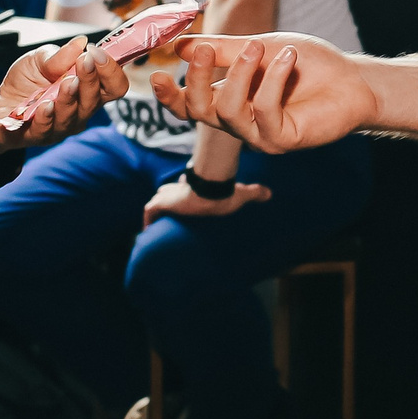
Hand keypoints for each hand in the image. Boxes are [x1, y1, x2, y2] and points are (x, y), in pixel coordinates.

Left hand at [0, 37, 129, 171]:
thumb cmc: (25, 83)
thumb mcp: (39, 60)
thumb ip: (59, 55)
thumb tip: (79, 43)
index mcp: (86, 90)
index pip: (113, 85)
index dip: (111, 69)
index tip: (96, 51)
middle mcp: (79, 112)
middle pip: (96, 100)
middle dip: (91, 79)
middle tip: (84, 61)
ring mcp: (60, 127)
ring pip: (73, 116)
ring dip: (70, 98)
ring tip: (66, 82)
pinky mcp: (37, 136)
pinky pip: (46, 129)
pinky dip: (46, 116)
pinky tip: (44, 105)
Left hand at [141, 176, 271, 225]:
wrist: (210, 195)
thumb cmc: (223, 195)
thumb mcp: (241, 194)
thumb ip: (254, 192)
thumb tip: (270, 193)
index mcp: (193, 187)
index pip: (184, 188)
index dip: (182, 194)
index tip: (184, 204)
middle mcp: (178, 189)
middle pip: (168, 192)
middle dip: (168, 200)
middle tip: (170, 216)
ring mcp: (168, 195)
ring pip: (158, 202)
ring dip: (157, 211)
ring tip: (157, 227)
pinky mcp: (160, 202)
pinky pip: (149, 211)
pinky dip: (147, 220)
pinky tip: (147, 231)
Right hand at [148, 33, 374, 154]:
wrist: (351, 78)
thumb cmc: (308, 64)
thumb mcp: (260, 47)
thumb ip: (222, 49)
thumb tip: (179, 45)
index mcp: (230, 101)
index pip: (189, 106)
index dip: (169, 95)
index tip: (156, 73)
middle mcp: (240, 122)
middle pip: (199, 110)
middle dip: (197, 79)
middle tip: (204, 49)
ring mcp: (259, 135)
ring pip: (228, 111)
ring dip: (239, 74)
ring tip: (261, 46)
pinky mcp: (282, 141)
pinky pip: (263, 112)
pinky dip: (273, 81)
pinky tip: (287, 59)